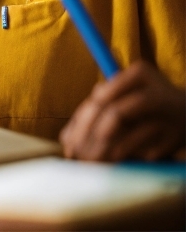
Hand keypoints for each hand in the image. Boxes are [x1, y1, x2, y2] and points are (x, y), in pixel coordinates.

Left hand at [60, 60, 184, 161]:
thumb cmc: (145, 103)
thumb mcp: (125, 93)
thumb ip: (98, 106)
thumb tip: (66, 137)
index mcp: (140, 73)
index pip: (103, 95)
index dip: (82, 118)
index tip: (69, 139)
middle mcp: (155, 92)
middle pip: (114, 114)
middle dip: (89, 137)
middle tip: (73, 154)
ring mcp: (166, 118)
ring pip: (127, 138)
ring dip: (102, 152)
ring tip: (86, 162)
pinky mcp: (172, 141)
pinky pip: (140, 153)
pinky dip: (121, 160)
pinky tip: (108, 165)